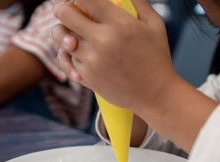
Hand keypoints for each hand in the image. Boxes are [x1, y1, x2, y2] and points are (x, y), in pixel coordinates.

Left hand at [51, 0, 176, 113]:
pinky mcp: (87, 77)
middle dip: (62, 7)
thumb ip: (137, 1)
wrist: (156, 94)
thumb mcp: (155, 24)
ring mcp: (92, 61)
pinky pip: (66, 59)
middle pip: (64, 13)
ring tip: (73, 33)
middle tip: (67, 9)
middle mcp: (103, 40)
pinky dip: (69, 54)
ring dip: (64, 32)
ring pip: (62, 38)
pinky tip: (77, 51)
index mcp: (120, 23)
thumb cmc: (157, 57)